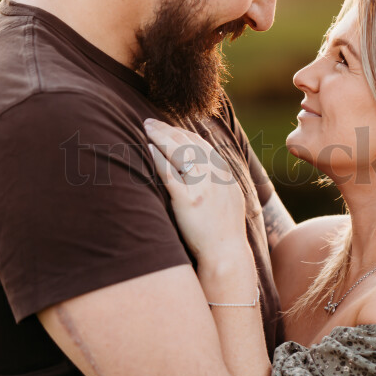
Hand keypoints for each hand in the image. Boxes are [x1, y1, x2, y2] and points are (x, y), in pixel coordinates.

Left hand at [144, 118, 247, 261]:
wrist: (226, 254)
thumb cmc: (224, 231)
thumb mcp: (229, 198)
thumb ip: (218, 179)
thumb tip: (204, 166)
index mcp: (224, 173)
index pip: (202, 144)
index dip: (183, 132)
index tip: (169, 127)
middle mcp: (215, 176)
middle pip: (189, 143)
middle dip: (168, 129)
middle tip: (150, 121)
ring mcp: (202, 187)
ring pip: (180, 153)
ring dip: (161, 137)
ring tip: (147, 128)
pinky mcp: (188, 200)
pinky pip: (170, 174)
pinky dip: (159, 159)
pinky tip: (149, 150)